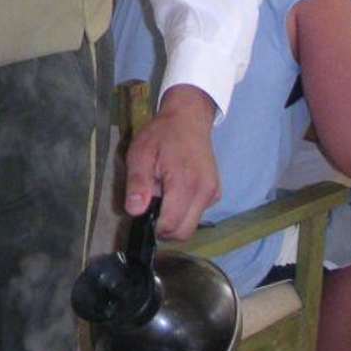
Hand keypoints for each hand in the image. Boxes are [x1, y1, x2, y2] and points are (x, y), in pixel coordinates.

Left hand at [123, 85, 220, 239]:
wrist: (188, 118)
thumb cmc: (161, 134)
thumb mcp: (140, 154)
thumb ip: (138, 184)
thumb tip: (134, 211)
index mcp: (185, 184)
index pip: (172, 226)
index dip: (154, 227)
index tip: (144, 212)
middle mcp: (205, 193)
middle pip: (184, 232)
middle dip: (165, 227)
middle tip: (151, 203)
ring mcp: (213, 194)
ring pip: (191, 224)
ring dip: (175, 216)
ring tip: (163, 191)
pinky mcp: (216, 193)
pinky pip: (198, 213)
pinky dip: (184, 209)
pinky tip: (175, 188)